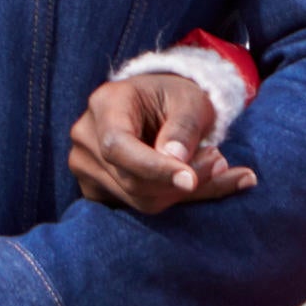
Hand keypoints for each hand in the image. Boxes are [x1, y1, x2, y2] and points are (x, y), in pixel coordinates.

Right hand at [69, 71, 252, 213]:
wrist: (157, 105)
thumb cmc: (174, 98)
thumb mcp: (191, 101)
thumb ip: (184, 127)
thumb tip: (176, 160)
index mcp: (105, 104)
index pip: (118, 146)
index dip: (154, 168)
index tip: (190, 180)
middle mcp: (86, 136)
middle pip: (131, 179)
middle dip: (178, 180)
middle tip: (220, 162)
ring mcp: (85, 166)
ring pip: (138, 200)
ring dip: (181, 192)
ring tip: (211, 166)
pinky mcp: (96, 189)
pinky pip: (137, 207)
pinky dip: (173, 199)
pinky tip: (192, 182)